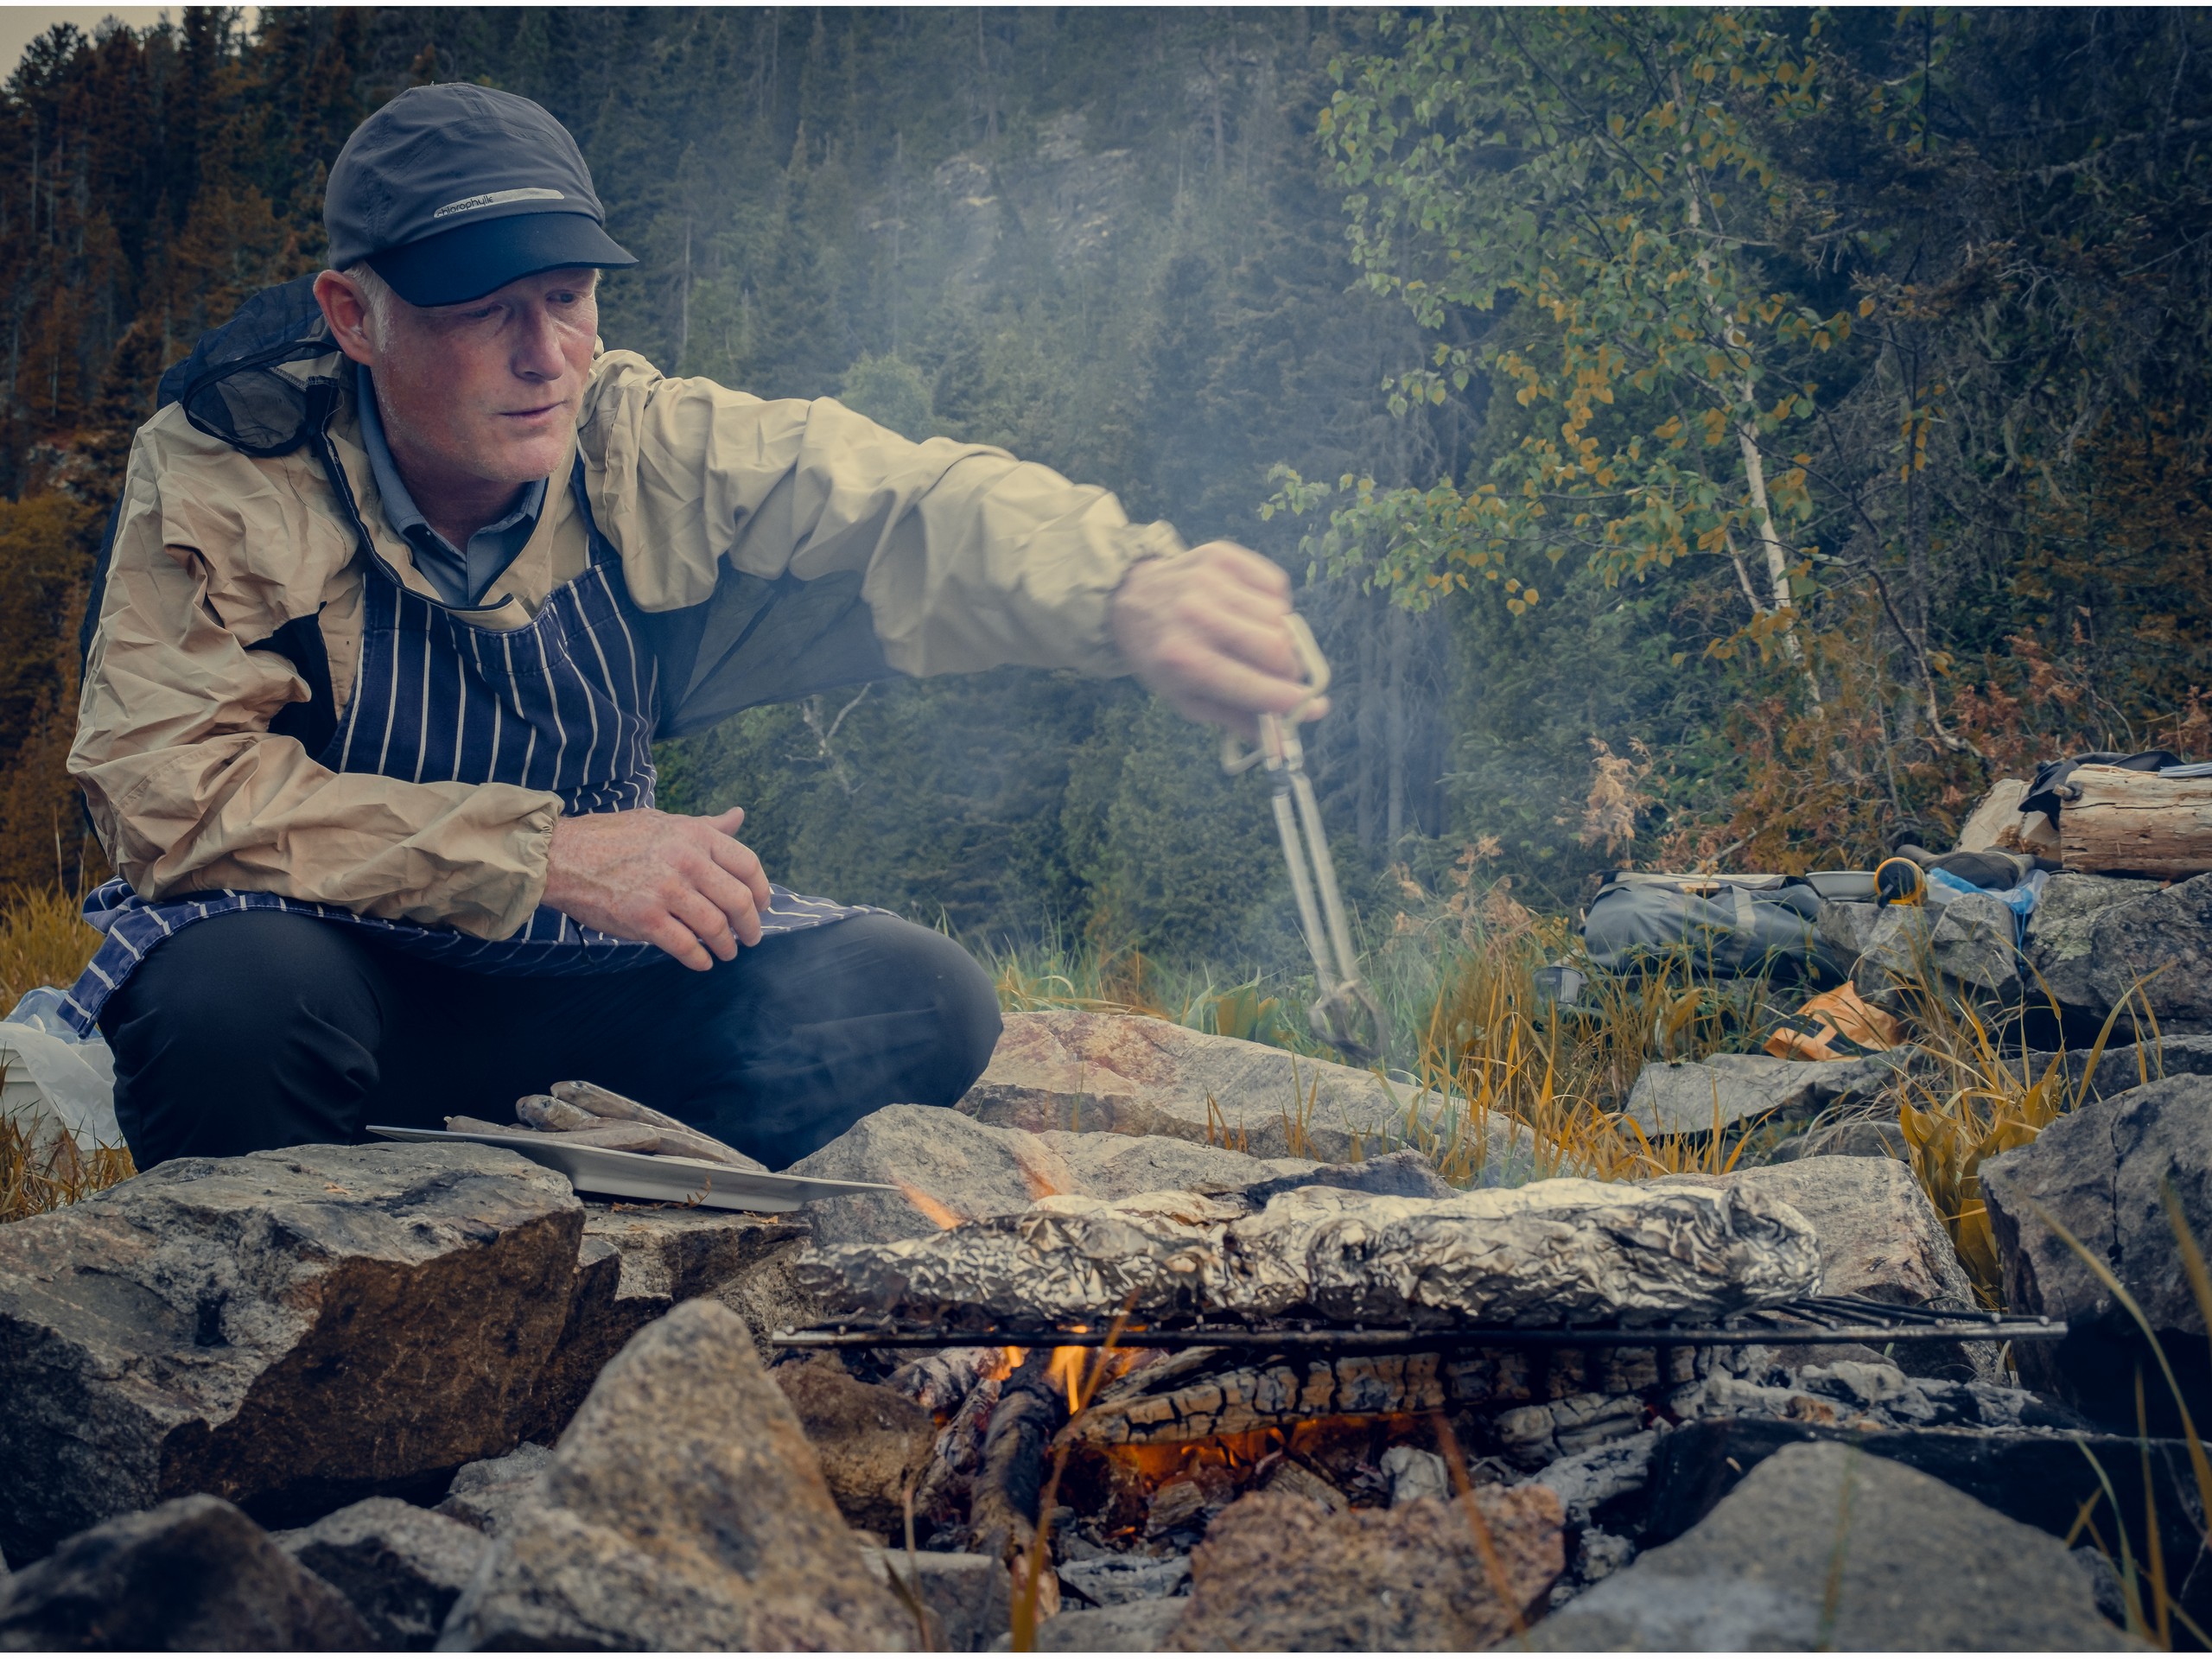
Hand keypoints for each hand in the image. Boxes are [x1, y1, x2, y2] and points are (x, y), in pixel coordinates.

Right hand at [540, 806, 773, 970]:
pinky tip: (701, 962)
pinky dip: (698, 959)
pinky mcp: (645, 919)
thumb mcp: (663, 821)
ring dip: (726, 945)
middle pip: (738, 900)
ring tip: (727, 952)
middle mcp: (687, 861)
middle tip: (750, 938)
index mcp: (695, 835)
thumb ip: (704, 825)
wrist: (561, 855)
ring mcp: (666, 891)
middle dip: (750, 925)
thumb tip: (738, 816)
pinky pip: (685, 946)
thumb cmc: (612, 837)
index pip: (747, 865)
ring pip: (715, 927)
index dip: (762, 891)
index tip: (763, 906)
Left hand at [1108, 541, 1325, 735]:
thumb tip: (1285, 744)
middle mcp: (1197, 616)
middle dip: (1289, 669)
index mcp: (1184, 659)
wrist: (1131, 598)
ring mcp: (1211, 580)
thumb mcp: (1189, 699)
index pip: (1253, 683)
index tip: (1312, 707)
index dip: (1290, 700)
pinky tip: (1250, 611)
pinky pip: (1276, 585)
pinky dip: (1274, 604)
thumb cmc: (1165, 658)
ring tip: (1254, 639)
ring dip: (1280, 635)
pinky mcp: (1223, 555)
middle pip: (1276, 647)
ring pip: (1280, 616)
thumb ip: (1238, 721)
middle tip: (1281, 675)